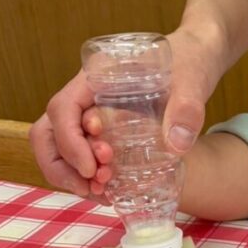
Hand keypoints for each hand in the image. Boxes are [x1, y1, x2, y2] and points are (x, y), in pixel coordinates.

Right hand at [30, 26, 213, 196]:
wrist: (198, 55)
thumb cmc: (191, 60)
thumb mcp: (194, 79)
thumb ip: (187, 108)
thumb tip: (176, 145)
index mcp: (97, 76)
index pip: (63, 109)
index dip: (70, 142)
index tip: (93, 168)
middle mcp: (86, 95)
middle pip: (49, 132)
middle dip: (62, 166)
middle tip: (94, 187)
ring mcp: (91, 112)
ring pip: (58, 147)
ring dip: (72, 175)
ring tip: (104, 192)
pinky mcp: (104, 128)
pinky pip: (80, 154)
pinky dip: (86, 176)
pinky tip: (109, 190)